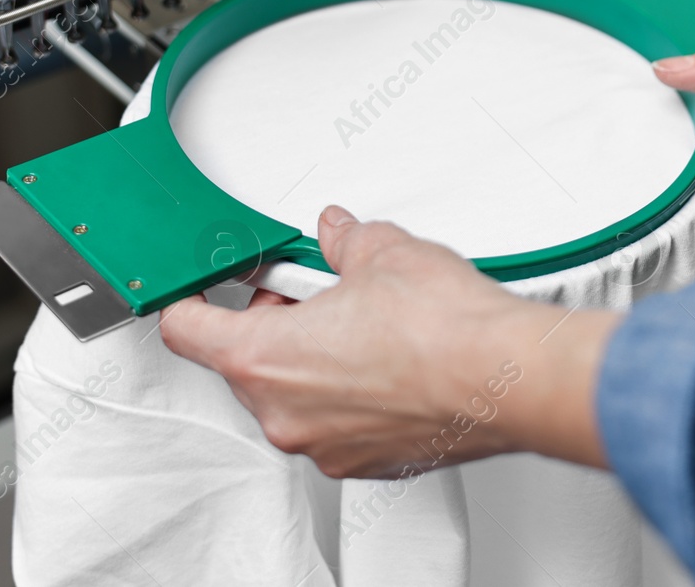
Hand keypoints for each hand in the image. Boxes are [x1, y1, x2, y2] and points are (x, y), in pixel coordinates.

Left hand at [161, 207, 620, 477]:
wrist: (507, 378)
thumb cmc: (444, 328)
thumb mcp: (381, 251)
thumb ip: (342, 241)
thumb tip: (336, 233)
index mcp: (264, 358)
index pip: (186, 329)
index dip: (188, 298)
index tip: (195, 287)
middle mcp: (284, 413)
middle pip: (242, 363)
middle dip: (270, 323)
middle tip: (307, 292)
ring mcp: (324, 445)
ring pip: (292, 397)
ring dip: (312, 361)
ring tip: (359, 324)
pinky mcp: (366, 462)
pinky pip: (335, 424)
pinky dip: (349, 396)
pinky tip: (386, 362)